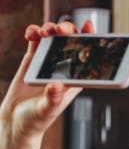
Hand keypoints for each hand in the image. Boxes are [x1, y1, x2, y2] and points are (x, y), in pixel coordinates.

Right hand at [0, 21, 90, 148]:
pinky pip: (36, 41)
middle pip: (71, 44)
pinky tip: (30, 34)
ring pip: (54, 39)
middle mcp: (64, 70)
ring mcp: (49, 63)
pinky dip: (34, 32)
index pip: (87, 60)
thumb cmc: (36, 120)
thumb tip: (56, 85)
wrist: (16, 121)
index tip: (89, 27)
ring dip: (51, 29)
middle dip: (69, 32)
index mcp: (74, 82)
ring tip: (45, 32)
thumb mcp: (46, 111)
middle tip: (61, 30)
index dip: (91, 42)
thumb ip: (51, 99)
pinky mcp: (33, 60)